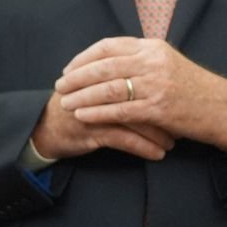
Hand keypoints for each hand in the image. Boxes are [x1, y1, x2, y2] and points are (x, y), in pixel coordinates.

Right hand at [31, 88, 175, 160]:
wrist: (45, 128)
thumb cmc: (73, 106)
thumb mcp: (91, 85)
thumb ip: (115, 75)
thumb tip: (150, 75)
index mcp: (100, 72)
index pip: (136, 74)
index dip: (159, 87)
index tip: (178, 100)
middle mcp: (97, 86)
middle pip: (140, 94)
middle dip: (163, 111)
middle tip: (181, 124)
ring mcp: (94, 108)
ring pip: (135, 118)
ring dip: (157, 133)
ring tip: (172, 143)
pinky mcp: (91, 131)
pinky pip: (125, 139)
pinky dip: (144, 148)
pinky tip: (157, 154)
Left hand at [55, 37, 226, 150]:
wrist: (224, 108)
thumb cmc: (192, 88)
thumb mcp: (166, 63)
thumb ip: (139, 59)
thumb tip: (104, 62)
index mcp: (152, 47)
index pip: (108, 46)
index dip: (83, 58)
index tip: (68, 69)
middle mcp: (152, 61)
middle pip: (103, 66)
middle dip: (76, 77)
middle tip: (59, 86)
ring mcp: (156, 84)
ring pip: (108, 88)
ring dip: (82, 96)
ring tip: (65, 103)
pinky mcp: (158, 108)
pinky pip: (119, 110)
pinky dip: (97, 113)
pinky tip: (82, 116)